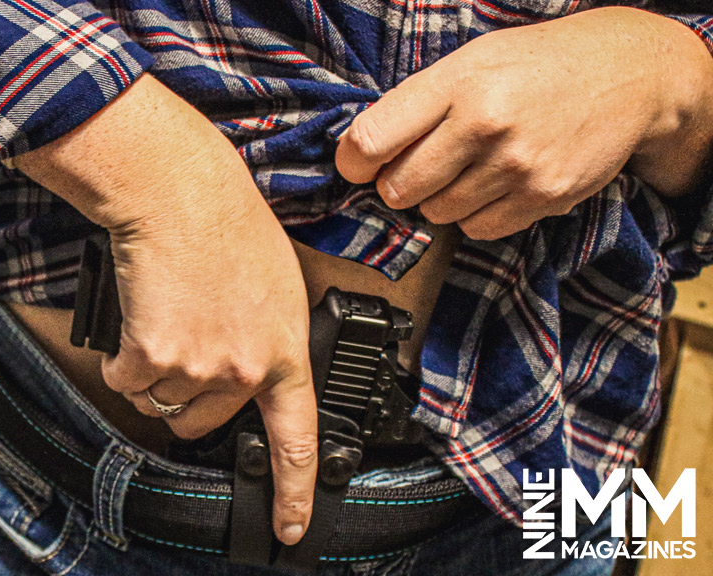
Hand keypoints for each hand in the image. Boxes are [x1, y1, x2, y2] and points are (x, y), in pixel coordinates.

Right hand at [12, 74, 318, 544]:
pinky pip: (125, 380)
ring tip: (165, 318)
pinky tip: (139, 318)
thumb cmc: (229, 226)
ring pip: (158, 401)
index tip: (291, 525)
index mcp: (285, 352)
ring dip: (152, 373)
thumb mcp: (279, 288)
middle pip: (201, 423)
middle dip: (186, 399)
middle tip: (183, 347)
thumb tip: (248, 378)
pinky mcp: (153, 355)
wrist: (180, 193)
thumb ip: (269, 343)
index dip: (294, 491)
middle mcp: (246, 369)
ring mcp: (200, 366)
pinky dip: (121, 358)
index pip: (297, 439)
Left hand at [336, 7, 712, 239]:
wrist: (627, 75)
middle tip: (418, 166)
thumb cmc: (535, 65)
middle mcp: (485, 124)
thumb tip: (359, 152)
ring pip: (436, 213)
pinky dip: (476, 214)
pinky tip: (496, 183)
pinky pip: (477, 229)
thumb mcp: (472, 61)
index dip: (353, 161)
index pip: (373, 140)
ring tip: (468, 167)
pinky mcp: (543, 198)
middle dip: (398, 184)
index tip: (356, 165)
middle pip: (399, 188)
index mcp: (458, 83)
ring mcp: (516, 166)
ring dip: (440, 199)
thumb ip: (417, 103)